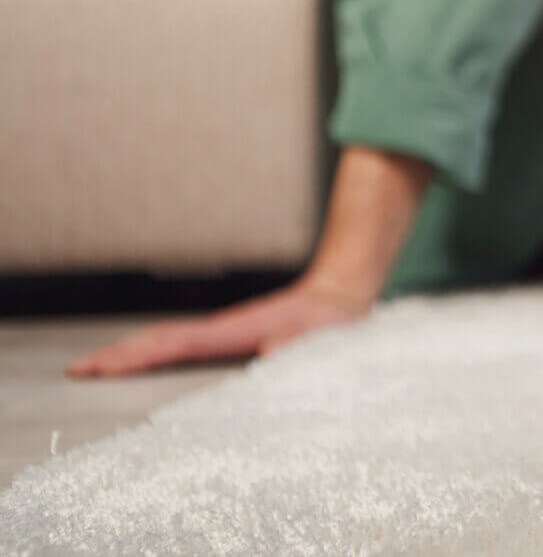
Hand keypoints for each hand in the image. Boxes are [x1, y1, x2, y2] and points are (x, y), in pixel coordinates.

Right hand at [66, 277, 373, 377]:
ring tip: (96, 366)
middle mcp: (220, 329)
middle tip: (78, 370)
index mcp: (234, 332)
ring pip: (166, 339)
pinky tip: (143, 359)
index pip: (176, 344)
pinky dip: (154, 350)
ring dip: (131, 352)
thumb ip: (295, 349)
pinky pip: (182, 343)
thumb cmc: (328, 325)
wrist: (337, 298)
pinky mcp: (228, 337)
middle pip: (158, 339)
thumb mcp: (318, 340)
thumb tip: (270, 357)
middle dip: (118, 354)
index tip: (105, 367)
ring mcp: (221, 331)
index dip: (139, 356)